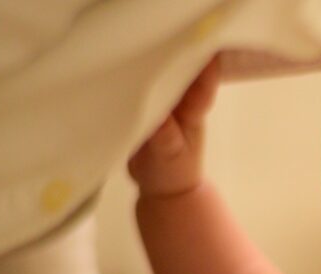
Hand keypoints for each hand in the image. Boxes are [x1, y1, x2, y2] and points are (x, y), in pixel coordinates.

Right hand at [128, 57, 219, 197]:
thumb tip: (157, 114)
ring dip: (149, 66)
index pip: (202, 86)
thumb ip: (165, 136)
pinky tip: (117, 69)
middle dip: (173, 57)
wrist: (161, 188)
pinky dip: (129, 82)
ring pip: (157, 79)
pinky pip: (136, 90)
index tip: (201, 50)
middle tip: (158, 39)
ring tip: (135, 49)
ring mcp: (161, 104)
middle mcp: (179, 103)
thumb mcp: (170, 156)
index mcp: (193, 112)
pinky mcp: (142, 108)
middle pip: (180, 73)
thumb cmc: (175, 172)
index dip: (203, 68)